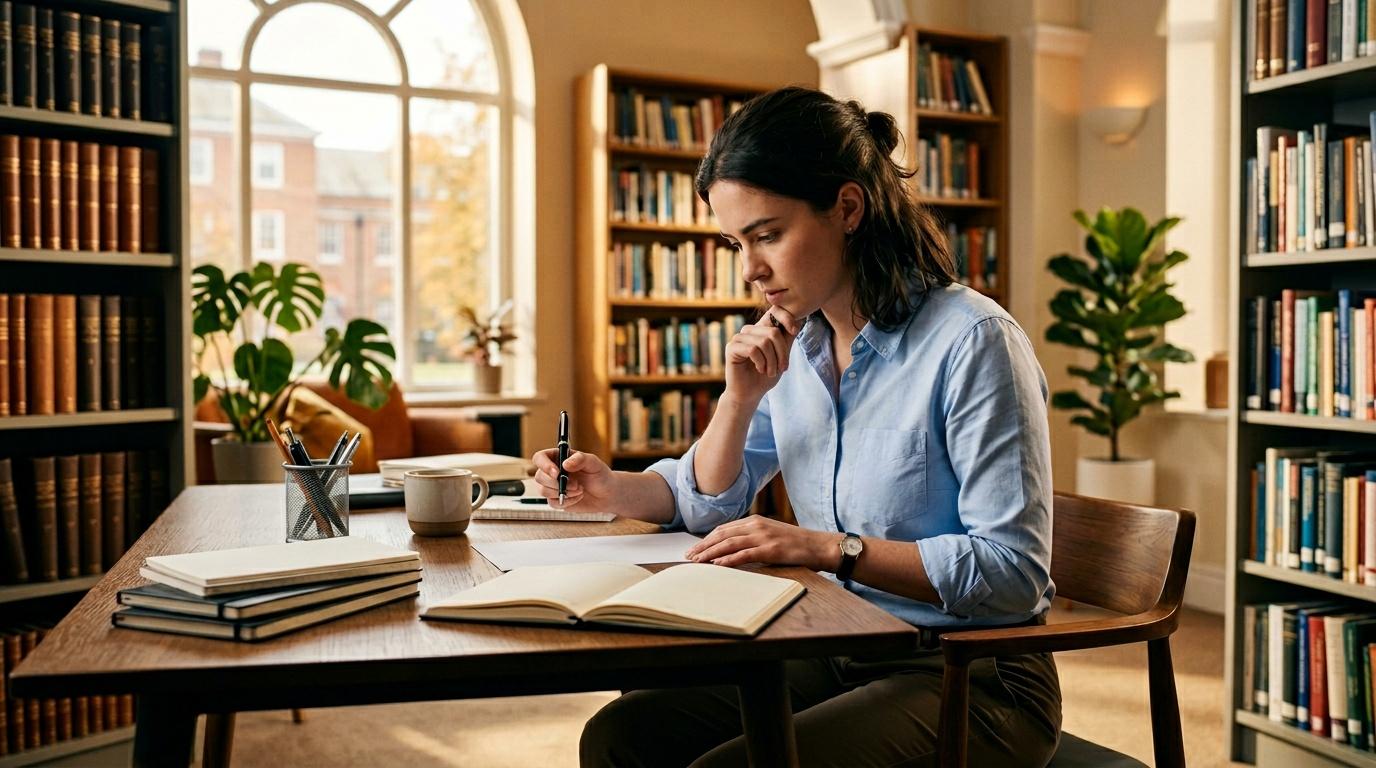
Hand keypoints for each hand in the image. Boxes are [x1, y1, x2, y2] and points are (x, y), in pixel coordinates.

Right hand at [531, 448, 614, 510]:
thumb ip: (580, 459)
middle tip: (576, 484)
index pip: (540, 458)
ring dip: (563, 492)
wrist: (606, 494)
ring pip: (543, 491)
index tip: (556, 473)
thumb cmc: (600, 475)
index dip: (544, 465)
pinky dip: (567, 501)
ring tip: (580, 490)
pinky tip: (578, 497)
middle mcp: (553, 471)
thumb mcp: (594, 463)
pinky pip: (552, 503)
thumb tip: (565, 464)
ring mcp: (553, 486)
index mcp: (558, 457)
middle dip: (557, 483)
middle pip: (539, 476)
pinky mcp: (556, 500)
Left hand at [684, 515, 835, 570]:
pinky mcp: (770, 549)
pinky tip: (717, 565)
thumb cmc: (795, 544)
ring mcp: (763, 537)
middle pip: (722, 535)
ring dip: (710, 553)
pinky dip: (728, 560)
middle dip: (703, 546)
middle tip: (688, 557)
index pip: (724, 529)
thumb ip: (752, 538)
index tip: (694, 549)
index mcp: (755, 521)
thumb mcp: (770, 535)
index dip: (707, 539)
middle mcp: (756, 525)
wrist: (819, 545)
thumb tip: (731, 550)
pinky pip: (744, 554)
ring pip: (729, 544)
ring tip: (697, 561)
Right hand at [724, 306, 800, 405]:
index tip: (794, 331)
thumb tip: (799, 321)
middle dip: (782, 353)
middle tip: (782, 369)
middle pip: (773, 332)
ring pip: (764, 342)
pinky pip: (753, 349)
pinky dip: (761, 362)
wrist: (749, 394)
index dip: (787, 318)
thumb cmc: (765, 376)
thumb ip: (787, 339)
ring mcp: (739, 338)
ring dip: (772, 361)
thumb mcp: (781, 356)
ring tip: (770, 372)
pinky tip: (759, 369)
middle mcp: (750, 331)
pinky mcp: (732, 347)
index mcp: (761, 329)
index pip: (774, 312)